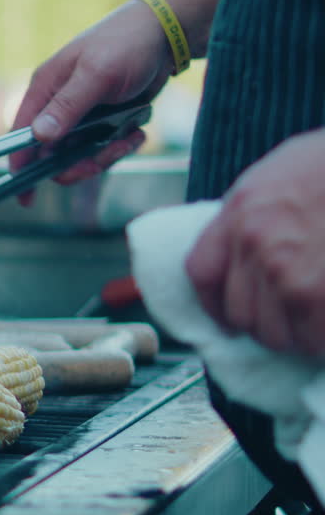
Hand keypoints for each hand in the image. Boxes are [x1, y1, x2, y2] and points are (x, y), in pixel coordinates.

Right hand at [9, 0, 169, 199]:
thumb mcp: (96, 75)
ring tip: (129, 138)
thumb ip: (67, 107)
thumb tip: (37, 137)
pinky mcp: (104, 118)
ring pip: (81, 154)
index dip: (21, 166)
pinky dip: (120, 146)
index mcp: (45, 90)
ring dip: (105, 154)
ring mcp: (82, 113)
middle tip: (103, 159)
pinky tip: (137, 131)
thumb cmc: (127, 44)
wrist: (167, 32)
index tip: (27, 197)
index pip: (21, 135)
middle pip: (53, 154)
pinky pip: (104, 147)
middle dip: (78, 163)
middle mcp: (58, 104)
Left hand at [185, 129, 324, 357]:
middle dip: (270, 322)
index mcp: (242, 210)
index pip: (202, 273)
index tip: (230, 319)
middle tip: (298, 316)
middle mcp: (256, 242)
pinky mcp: (320, 295)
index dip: (216, 304)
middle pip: (242, 315)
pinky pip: (315, 341)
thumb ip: (259, 212)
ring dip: (301, 335)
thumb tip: (249, 252)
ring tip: (322, 317)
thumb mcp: (285, 173)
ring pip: (278, 335)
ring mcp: (288, 272)